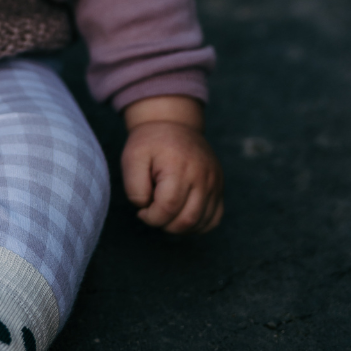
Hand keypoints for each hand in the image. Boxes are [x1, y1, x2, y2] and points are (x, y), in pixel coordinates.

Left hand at [120, 96, 223, 233]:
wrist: (173, 124)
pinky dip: (197, 225)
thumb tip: (146, 208)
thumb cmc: (150, 143)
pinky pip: (214, 218)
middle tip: (152, 212)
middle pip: (186, 220)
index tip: (141, 210)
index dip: (151, 217)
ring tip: (165, 211)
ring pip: (201, 223)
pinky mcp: (219, 187)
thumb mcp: (131, 158)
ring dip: (179, 227)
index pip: (168, 208)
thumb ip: (134, 187)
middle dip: (164, 224)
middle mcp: (202, 176)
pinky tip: (180, 214)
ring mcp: (214, 182)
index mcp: (178, 167)